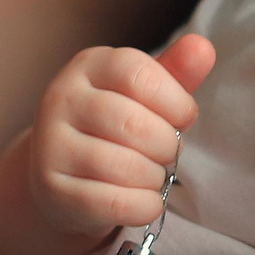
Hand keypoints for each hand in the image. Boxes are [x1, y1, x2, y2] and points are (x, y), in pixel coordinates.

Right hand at [31, 35, 212, 235]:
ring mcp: (50, 145)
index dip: (176, 102)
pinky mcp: (51, 189)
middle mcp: (61, 99)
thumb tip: (203, 47)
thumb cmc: (117, 127)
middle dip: (167, 146)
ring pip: (124, 167)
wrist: (66, 173)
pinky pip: (113, 203)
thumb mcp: (146, 94)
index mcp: (90, 66)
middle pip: (134, 124)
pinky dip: (143, 206)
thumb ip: (176, 72)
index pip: (140, 75)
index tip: (183, 118)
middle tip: (166, 153)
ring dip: (154, 178)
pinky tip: (146, 201)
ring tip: (151, 175)